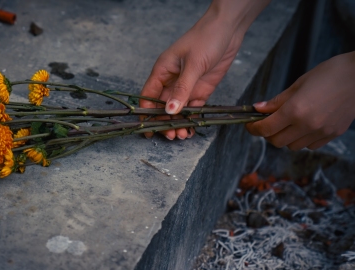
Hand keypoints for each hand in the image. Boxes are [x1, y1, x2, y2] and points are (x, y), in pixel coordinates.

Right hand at [140, 1, 269, 139]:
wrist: (229, 29)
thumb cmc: (206, 38)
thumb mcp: (193, 64)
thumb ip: (182, 89)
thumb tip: (170, 111)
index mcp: (162, 71)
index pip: (148, 96)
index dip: (146, 113)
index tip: (148, 129)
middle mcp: (172, 81)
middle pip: (162, 107)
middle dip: (164, 122)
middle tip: (171, 135)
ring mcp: (187, 86)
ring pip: (178, 110)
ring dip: (179, 123)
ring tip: (183, 136)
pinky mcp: (201, 89)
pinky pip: (193, 108)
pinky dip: (192, 119)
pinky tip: (192, 129)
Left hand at [246, 52, 354, 149]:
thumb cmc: (331, 73)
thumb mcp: (299, 84)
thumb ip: (277, 101)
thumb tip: (258, 109)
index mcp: (295, 110)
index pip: (265, 129)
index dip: (253, 128)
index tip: (250, 124)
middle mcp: (307, 125)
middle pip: (276, 141)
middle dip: (268, 134)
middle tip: (268, 122)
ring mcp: (321, 132)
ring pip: (292, 146)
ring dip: (285, 138)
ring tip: (288, 123)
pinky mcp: (333, 134)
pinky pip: (310, 145)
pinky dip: (302, 139)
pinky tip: (304, 126)